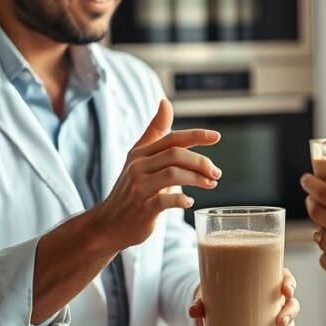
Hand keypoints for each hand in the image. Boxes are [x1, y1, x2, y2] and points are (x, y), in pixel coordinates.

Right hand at [95, 98, 219, 251]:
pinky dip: (181, 201)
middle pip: (175, 155)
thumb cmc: (132, 189)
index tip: (217, 137)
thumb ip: (156, 132)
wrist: (109, 223)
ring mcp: (139, 188)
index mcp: (141, 153)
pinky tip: (190, 202)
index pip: (172, 138)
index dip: (196, 136)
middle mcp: (138, 167)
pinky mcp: (141, 209)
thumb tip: (165, 102)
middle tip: (216, 173)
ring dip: (197, 179)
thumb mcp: (140, 157)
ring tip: (211, 184)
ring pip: (173, 175)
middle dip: (201, 162)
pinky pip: (165, 201)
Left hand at [188, 268, 299, 325]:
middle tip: (280, 322)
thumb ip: (200, 302)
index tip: (287, 291)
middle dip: (289, 313)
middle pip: (291, 303)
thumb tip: (194, 311)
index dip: (289, 284)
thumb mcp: (208, 295)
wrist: (210, 312)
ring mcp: (272, 318)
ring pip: (289, 324)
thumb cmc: (215, 295)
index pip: (284, 278)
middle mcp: (272, 300)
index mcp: (263, 282)